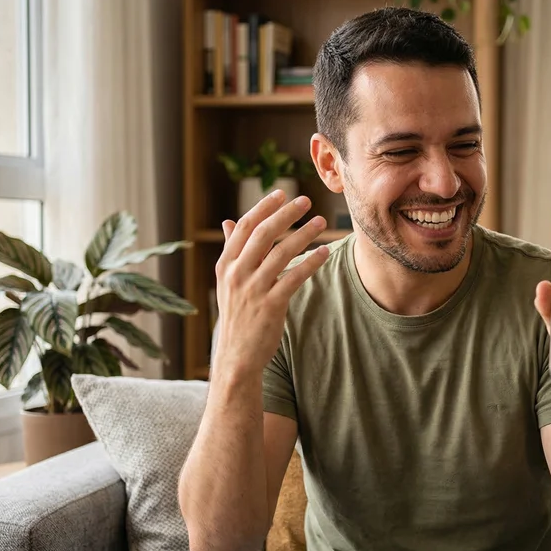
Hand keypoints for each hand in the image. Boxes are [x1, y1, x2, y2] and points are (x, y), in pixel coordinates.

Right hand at [213, 190, 329, 378]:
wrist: (237, 356)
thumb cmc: (237, 316)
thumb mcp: (227, 282)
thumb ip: (231, 251)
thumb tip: (227, 221)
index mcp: (226, 265)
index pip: (244, 227)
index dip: (264, 207)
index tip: (282, 194)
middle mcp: (237, 274)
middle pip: (263, 234)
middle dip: (286, 214)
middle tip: (306, 200)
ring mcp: (253, 290)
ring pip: (281, 252)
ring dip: (304, 234)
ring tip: (321, 222)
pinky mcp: (270, 305)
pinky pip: (294, 277)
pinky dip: (310, 262)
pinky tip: (323, 252)